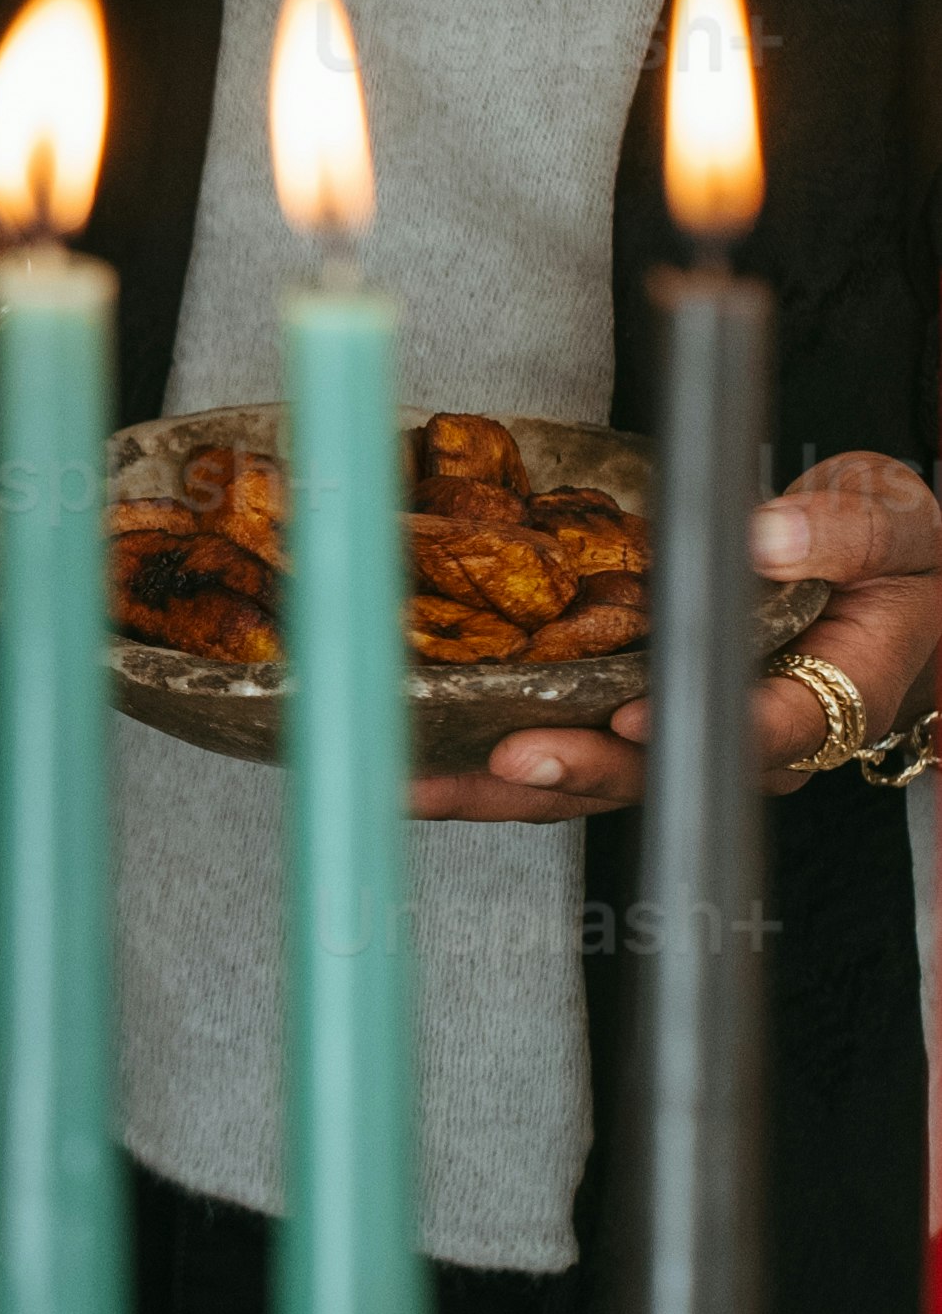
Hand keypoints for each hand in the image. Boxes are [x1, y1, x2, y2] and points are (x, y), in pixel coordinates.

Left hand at [413, 448, 939, 824]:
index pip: (766, 728)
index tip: (634, 713)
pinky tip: (420, 758)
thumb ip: (847, 532)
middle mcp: (756, 743)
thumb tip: (768, 536)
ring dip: (508, 788)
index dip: (695, 722)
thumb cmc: (900, 566)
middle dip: (578, 769)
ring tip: (423, 780)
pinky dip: (491, 765)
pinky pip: (570, 759)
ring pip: (600, 784)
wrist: (895, 599)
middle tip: (503, 756)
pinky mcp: (645, 732)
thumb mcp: (899, 526)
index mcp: (834, 696)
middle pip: (662, 774)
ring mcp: (695, 743)